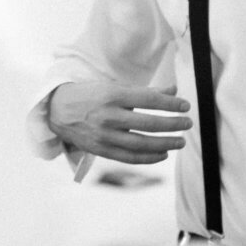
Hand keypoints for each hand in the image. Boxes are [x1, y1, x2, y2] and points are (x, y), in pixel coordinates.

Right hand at [47, 82, 192, 164]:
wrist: (58, 111)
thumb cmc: (90, 95)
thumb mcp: (114, 87)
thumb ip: (144, 91)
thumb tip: (173, 91)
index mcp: (112, 95)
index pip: (149, 100)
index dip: (170, 104)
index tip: (185, 106)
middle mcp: (108, 116)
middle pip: (148, 123)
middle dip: (172, 124)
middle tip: (187, 123)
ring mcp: (104, 136)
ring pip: (141, 143)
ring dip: (165, 143)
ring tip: (179, 141)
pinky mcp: (101, 150)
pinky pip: (129, 157)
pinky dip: (149, 157)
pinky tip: (162, 153)